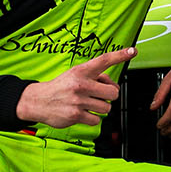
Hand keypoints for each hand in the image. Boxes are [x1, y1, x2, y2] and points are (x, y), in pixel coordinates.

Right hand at [17, 48, 134, 127]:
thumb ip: (96, 78)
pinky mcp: (75, 115)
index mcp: (81, 71)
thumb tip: (114, 87)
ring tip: (88, 104)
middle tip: (99, 95)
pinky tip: (81, 113)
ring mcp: (78, 100)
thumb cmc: (61, 87)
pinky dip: (91, 119)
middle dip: (109, 96)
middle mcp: (80, 84)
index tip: (132, 51)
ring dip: (100, 108)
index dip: (120, 55)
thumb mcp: (76, 75)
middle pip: (113, 92)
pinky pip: (96, 120)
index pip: (104, 60)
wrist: (38, 100)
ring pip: (106, 108)